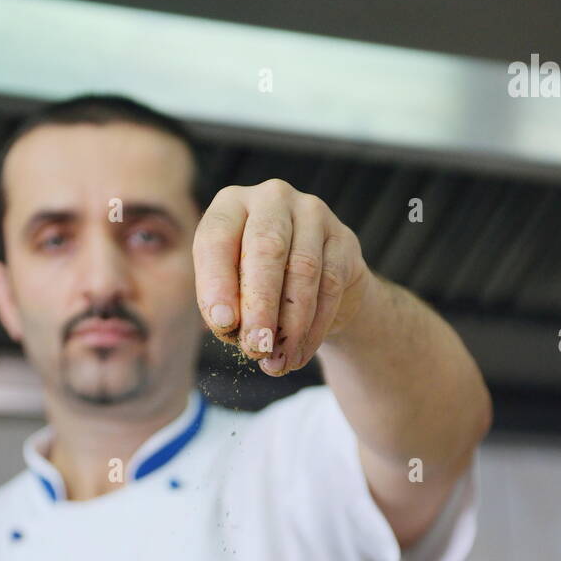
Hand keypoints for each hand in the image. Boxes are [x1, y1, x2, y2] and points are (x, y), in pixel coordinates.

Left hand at [193, 179, 368, 375]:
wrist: (314, 285)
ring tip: (277, 361)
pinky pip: (330, 286)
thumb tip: (229, 325)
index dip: (218, 283)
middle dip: (260, 305)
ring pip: (304, 270)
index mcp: (231, 205)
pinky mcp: (344, 240)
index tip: (223, 325)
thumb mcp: (231, 291)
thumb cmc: (258, 286)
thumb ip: (225, 304)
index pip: (217, 238)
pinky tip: (299, 354)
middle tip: (256, 347)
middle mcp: (272, 199)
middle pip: (267, 248)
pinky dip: (314, 328)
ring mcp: (312, 213)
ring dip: (290, 325)